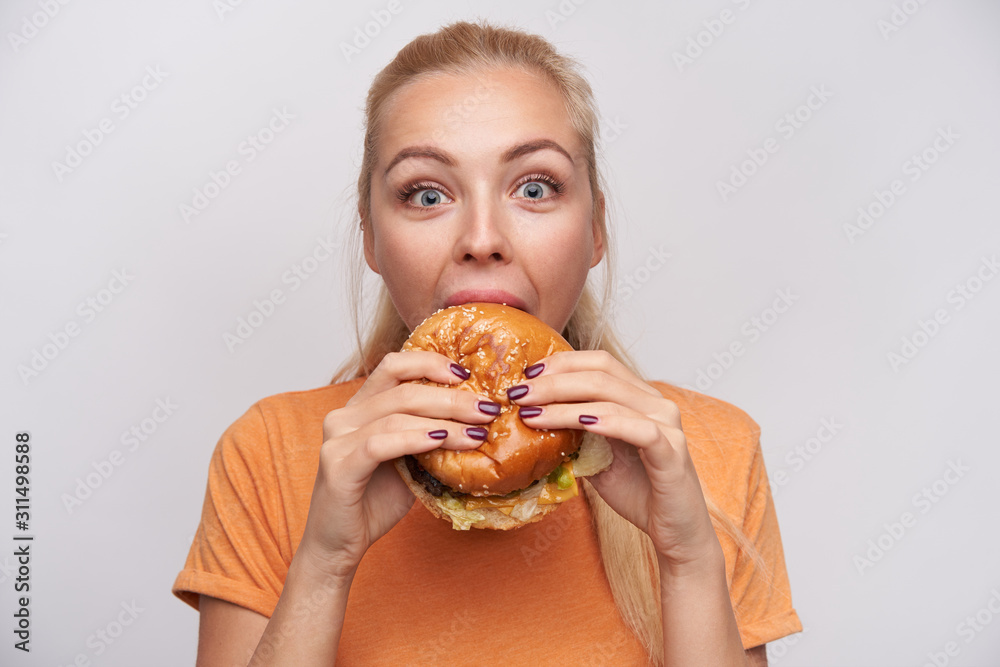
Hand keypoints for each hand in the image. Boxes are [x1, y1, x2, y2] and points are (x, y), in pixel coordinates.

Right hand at [297, 351, 499, 576]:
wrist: (338, 545)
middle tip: (487, 409)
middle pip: (403, 388)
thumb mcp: (407, 461)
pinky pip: (381, 444)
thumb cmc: (373, 502)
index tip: (468, 375)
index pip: (394, 366)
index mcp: (360, 407)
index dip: (431, 363)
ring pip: (396, 414)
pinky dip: (414, 438)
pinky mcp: (338, 465)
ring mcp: (337, 439)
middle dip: (452, 397)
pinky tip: (440, 441)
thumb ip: (428, 436)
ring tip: (476, 432)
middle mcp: (344, 415)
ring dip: (444, 421)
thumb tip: (476, 421)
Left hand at [507, 350, 721, 569]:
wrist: (675, 532)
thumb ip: (577, 434)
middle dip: (554, 381)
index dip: (562, 363)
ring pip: (612, 399)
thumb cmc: (639, 492)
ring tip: (532, 413)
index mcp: (640, 398)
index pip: (600, 363)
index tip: (527, 376)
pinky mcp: (672, 452)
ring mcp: (667, 426)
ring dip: (565, 404)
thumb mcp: (598, 457)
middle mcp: (657, 404)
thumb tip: (533, 416)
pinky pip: (638, 429)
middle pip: (601, 374)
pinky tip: (580, 423)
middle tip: (519, 393)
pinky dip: (606, 422)